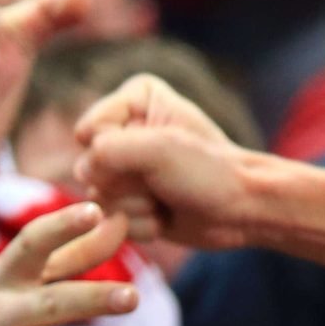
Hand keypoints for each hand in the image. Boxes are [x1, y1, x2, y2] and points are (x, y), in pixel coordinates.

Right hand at [74, 76, 252, 249]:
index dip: (118, 151)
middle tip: (165, 182)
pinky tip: (165, 217)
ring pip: (98, 197)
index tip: (160, 152)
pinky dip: (139, 226)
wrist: (243, 211)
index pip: (89, 131)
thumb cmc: (210, 171)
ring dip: (136, 207)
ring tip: (166, 199)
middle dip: (129, 184)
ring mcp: (124, 169)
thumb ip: (108, 150)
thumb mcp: (159, 149)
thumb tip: (81, 172)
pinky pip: (110, 221)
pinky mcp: (128, 203)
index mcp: (133, 99)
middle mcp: (123, 130)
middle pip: (90, 167)